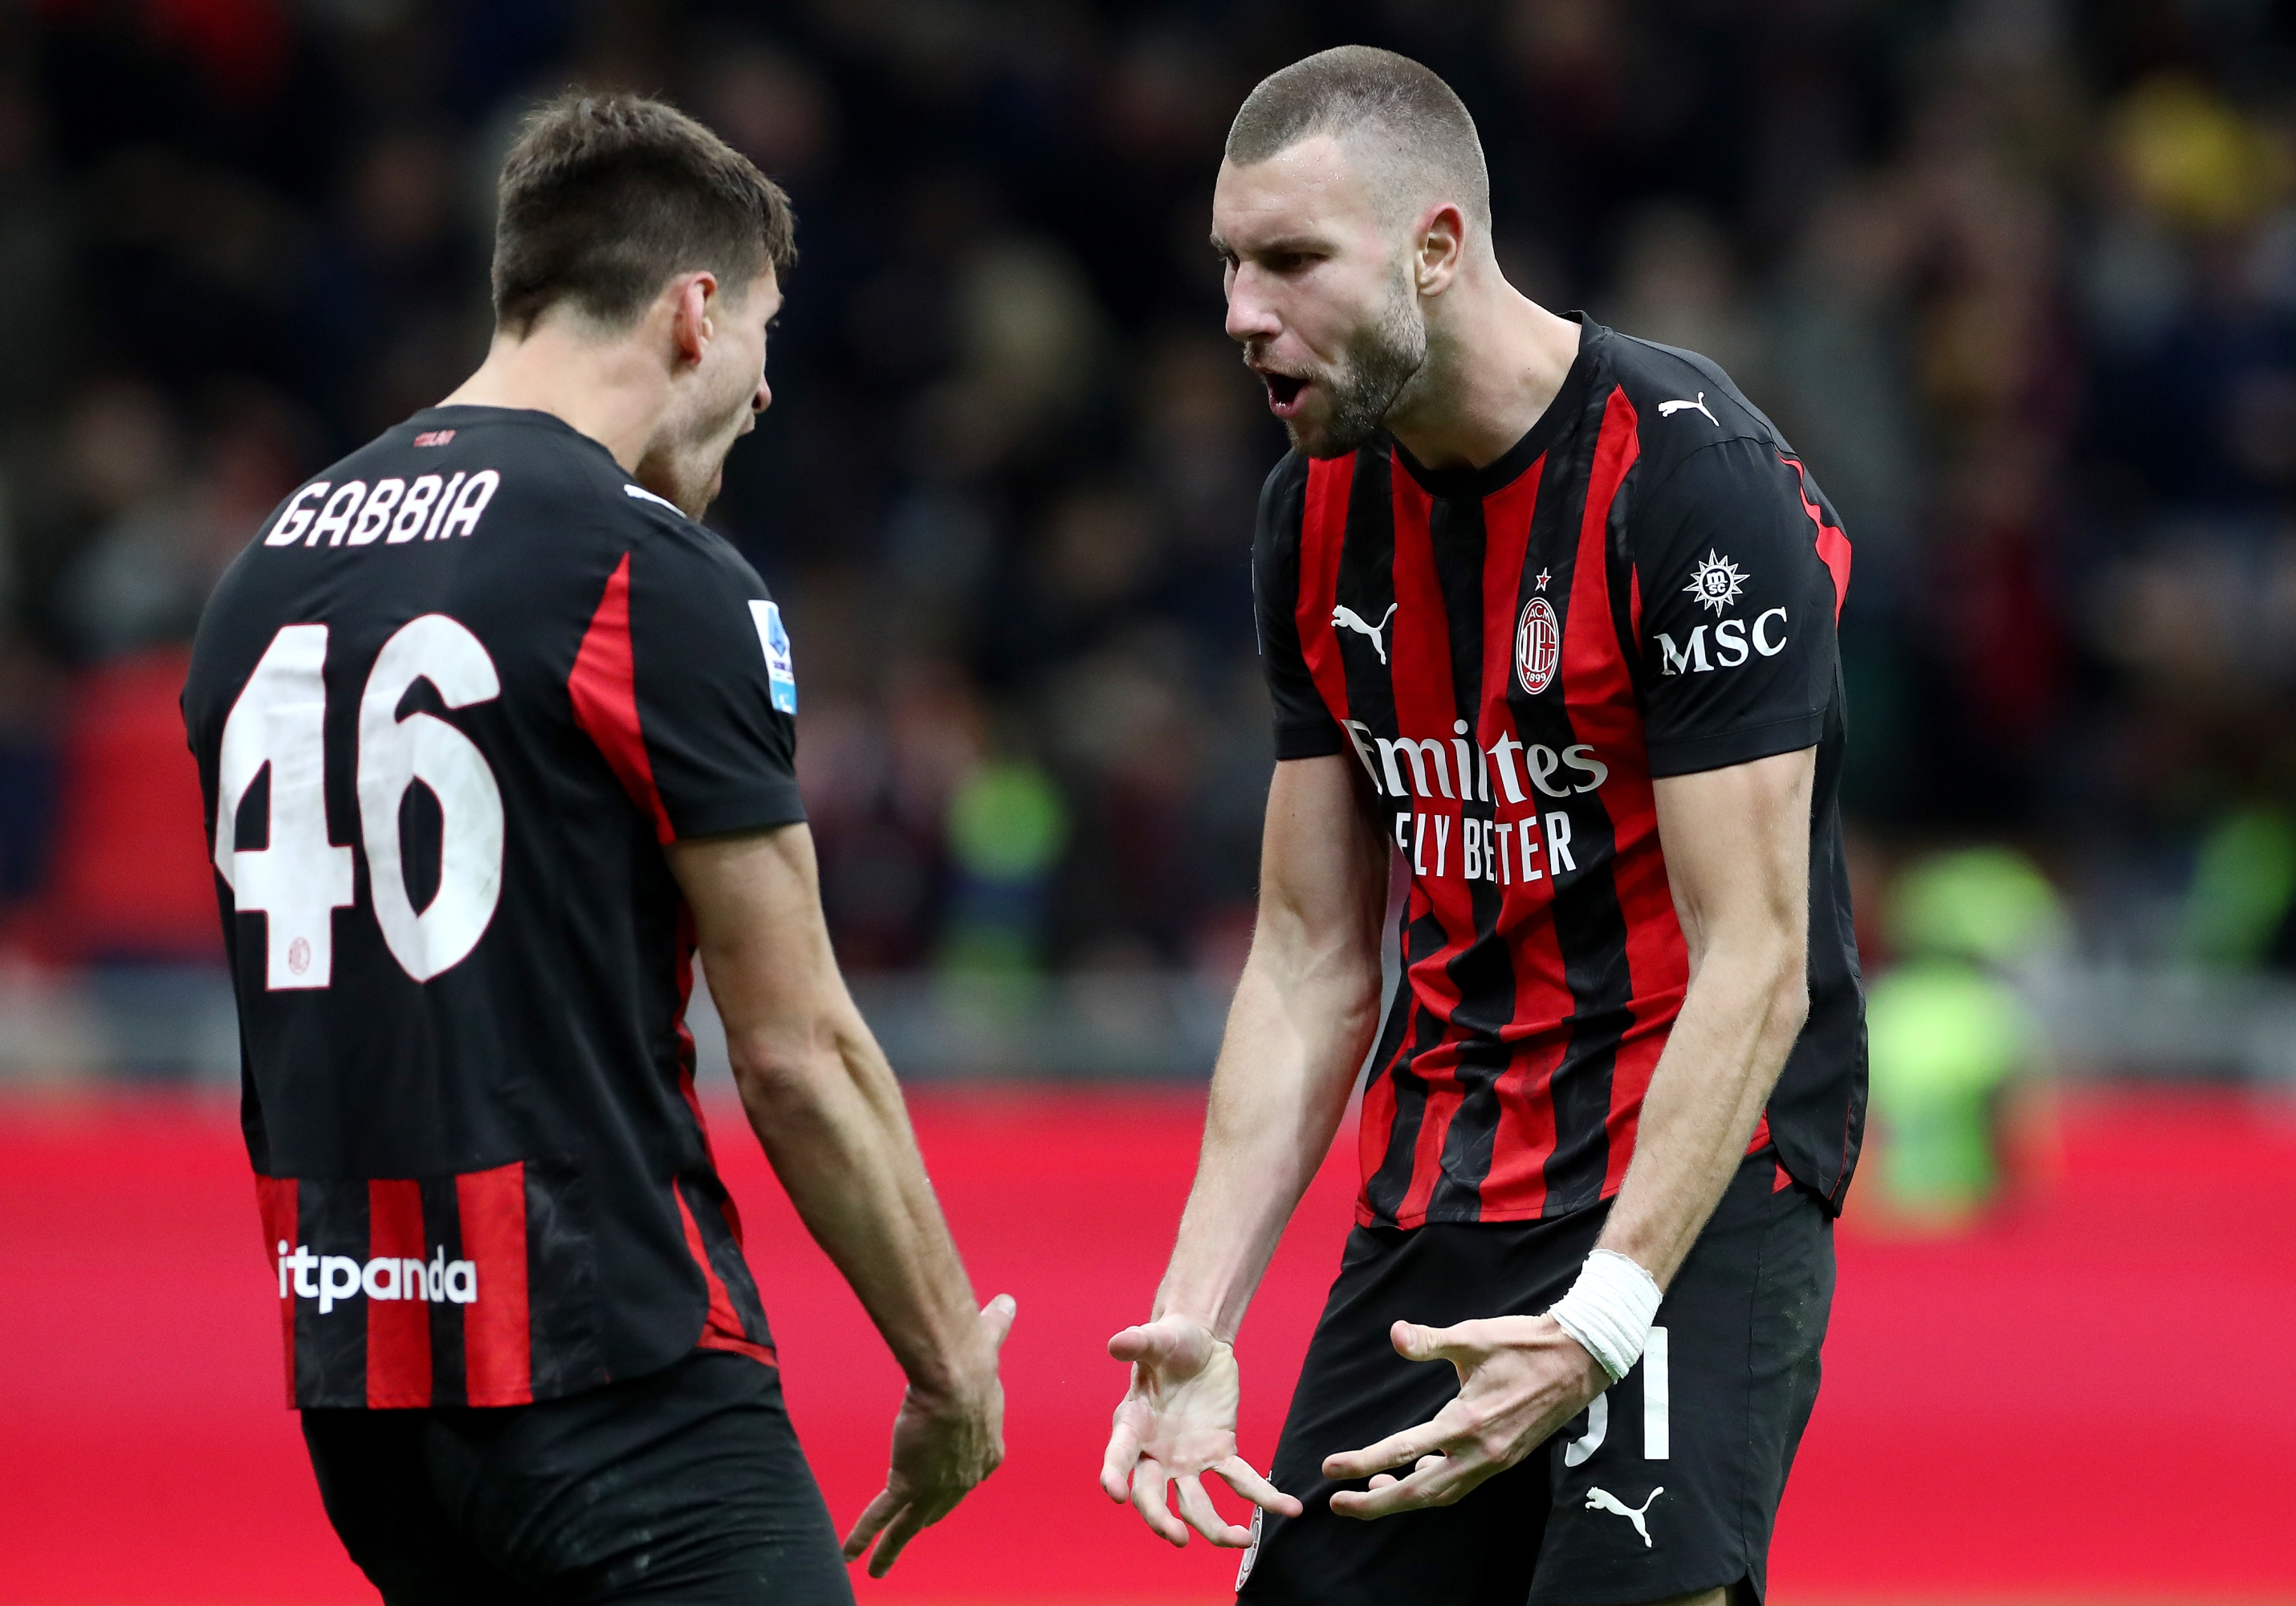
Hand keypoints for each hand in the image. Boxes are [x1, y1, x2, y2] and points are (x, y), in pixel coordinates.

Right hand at [842, 1294, 1016, 1576]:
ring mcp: (937, 1485)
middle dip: (930, 1515)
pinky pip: (882, 1517)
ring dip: (894, 1548)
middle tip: (919, 1527)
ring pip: (910, 1524)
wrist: (956, 1373)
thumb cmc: (973, 1356)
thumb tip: (1006, 1302)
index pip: (971, 1471)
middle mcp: (966, 1475)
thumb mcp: (989, 1344)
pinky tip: (851, 1556)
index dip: (958, 1479)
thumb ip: (997, 1326)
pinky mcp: (908, 1483)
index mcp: (988, 1447)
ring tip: (879, 1571)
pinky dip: (866, 1538)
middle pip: (943, 1504)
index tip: (949, 1482)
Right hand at [1101, 1312, 1302, 1546]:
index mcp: (1131, 1426)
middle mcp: (1155, 1453)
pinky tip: (1289, 1509)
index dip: (1114, 1475)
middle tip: (1178, 1537)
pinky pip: (1241, 1482)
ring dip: (1215, 1528)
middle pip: (1153, 1496)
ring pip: (1196, 1504)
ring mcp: (1188, 1460)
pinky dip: (1264, 1498)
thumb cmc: (1169, 1341)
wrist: (1199, 1342)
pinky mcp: (1220, 1454)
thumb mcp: (1156, 1339)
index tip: (1115, 1494)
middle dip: (1161, 1519)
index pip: (1117, 1456)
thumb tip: (1117, 1343)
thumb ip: (1138, 1342)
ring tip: (1242, 1540)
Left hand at [1322, 1314, 1605, 1519]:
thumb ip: (1430, 1341)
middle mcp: (1480, 1452)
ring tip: (1371, 1490)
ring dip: (1405, 1497)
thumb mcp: (1473, 1336)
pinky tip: (1418, 1469)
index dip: (1362, 1462)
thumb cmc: (1524, 1344)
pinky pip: (1462, 1483)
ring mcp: (1495, 1460)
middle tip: (1338, 1504)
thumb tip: (1395, 1334)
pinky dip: (1435, 1483)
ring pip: (1442, 1493)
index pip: (1402, 1450)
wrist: (1580, 1359)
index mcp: (1466, 1422)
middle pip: (1419, 1492)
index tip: (1330, 1469)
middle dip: (1376, 1503)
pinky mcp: (1505, 1458)